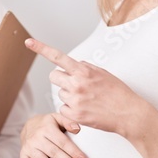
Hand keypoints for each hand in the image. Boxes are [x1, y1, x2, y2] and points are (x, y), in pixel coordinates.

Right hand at [19, 113, 87, 157]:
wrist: (28, 125)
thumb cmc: (47, 124)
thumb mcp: (57, 118)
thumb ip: (68, 121)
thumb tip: (77, 129)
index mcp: (47, 128)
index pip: (63, 142)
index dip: (74, 152)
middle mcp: (37, 138)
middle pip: (54, 152)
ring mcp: (29, 147)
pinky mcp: (23, 154)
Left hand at [26, 38, 142, 136]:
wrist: (128, 113)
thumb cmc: (118, 92)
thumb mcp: (103, 73)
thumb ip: (85, 68)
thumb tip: (73, 65)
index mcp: (83, 71)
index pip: (57, 56)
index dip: (41, 48)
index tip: (28, 42)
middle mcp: (76, 84)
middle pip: (53, 76)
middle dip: (61, 79)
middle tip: (74, 85)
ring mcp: (74, 100)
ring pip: (60, 94)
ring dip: (69, 96)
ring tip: (87, 99)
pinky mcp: (74, 115)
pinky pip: (62, 109)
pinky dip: (71, 110)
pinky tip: (85, 109)